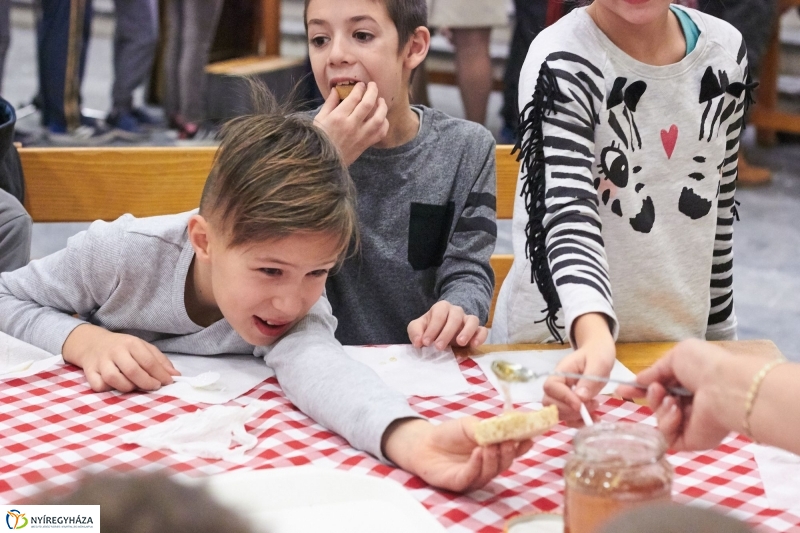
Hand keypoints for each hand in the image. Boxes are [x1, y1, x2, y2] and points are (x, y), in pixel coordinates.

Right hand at [62, 324, 179, 392]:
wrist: (93, 343)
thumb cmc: (123, 347)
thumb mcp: (143, 348)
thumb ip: (160, 361)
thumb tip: (175, 376)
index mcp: (131, 343)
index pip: (148, 361)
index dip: (160, 374)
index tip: (168, 382)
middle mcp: (115, 351)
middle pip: (132, 370)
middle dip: (147, 382)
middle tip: (154, 387)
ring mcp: (101, 362)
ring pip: (114, 379)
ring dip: (127, 387)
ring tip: (134, 386)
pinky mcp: (89, 371)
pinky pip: (98, 386)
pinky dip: (108, 389)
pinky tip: (115, 386)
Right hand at [313, 81, 388, 164]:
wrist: (323, 162)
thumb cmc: (319, 139)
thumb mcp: (319, 118)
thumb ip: (330, 103)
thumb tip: (337, 89)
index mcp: (338, 117)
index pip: (354, 97)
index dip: (360, 88)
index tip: (361, 84)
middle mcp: (351, 125)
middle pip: (368, 104)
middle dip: (372, 91)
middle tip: (373, 86)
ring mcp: (360, 136)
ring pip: (378, 118)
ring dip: (382, 107)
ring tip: (381, 101)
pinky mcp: (365, 144)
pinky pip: (381, 133)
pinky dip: (384, 124)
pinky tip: (382, 118)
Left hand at [382, 417, 532, 492]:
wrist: (424, 442)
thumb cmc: (449, 434)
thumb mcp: (470, 425)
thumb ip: (486, 428)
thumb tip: (505, 425)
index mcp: (493, 451)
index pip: (512, 451)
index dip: (522, 446)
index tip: (529, 437)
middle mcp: (487, 466)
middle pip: (504, 464)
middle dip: (508, 453)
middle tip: (508, 441)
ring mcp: (474, 476)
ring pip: (490, 472)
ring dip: (493, 458)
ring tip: (490, 445)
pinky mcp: (460, 483)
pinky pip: (472, 476)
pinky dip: (477, 465)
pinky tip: (478, 452)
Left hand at [407, 300, 487, 349]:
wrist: (442, 330)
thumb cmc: (429, 328)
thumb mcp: (418, 327)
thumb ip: (415, 332)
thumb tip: (419, 342)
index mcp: (441, 308)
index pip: (438, 314)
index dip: (432, 328)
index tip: (425, 342)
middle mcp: (456, 311)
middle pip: (455, 317)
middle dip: (446, 332)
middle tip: (438, 347)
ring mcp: (468, 320)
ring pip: (472, 320)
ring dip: (467, 331)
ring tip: (460, 343)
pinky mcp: (476, 331)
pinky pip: (482, 330)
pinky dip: (480, 337)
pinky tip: (474, 345)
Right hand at [543, 313, 614, 424]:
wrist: (598, 352)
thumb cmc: (597, 354)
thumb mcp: (598, 363)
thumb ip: (589, 379)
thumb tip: (580, 398)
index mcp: (560, 372)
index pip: (551, 387)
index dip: (563, 398)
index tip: (580, 404)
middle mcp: (557, 385)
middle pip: (549, 403)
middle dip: (569, 410)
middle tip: (591, 405)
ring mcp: (562, 395)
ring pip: (557, 413)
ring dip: (575, 417)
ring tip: (595, 407)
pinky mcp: (569, 404)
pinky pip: (568, 418)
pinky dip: (579, 422)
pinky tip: (594, 418)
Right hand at [615, 339, 734, 450]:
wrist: (726, 389)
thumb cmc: (705, 366)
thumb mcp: (677, 356)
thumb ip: (655, 370)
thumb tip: (639, 380)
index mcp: (690, 382)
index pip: (660, 387)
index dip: (640, 388)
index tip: (622, 389)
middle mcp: (690, 404)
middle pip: (657, 404)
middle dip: (651, 396)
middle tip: (657, 390)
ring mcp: (690, 423)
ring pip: (659, 419)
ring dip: (659, 407)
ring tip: (671, 400)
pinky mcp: (690, 440)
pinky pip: (666, 435)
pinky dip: (667, 422)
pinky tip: (678, 412)